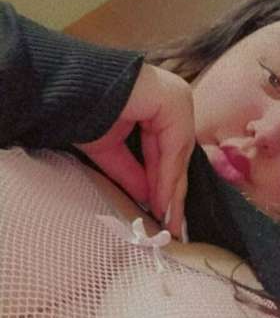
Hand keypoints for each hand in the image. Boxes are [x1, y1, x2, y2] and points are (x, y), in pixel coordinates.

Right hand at [74, 63, 195, 240]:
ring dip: (172, 190)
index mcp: (160, 104)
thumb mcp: (111, 150)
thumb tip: (151, 199)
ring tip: (170, 221)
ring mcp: (175, 96)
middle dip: (172, 192)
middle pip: (177, 153)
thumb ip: (134, 173)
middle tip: (173, 226)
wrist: (64, 91)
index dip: (166, 184)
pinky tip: (163, 202)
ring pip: (178, 152)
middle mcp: (173, 98)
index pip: (169, 150)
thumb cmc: (81, 112)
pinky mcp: (173, 100)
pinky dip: (168, 176)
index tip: (166, 216)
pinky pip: (173, 146)